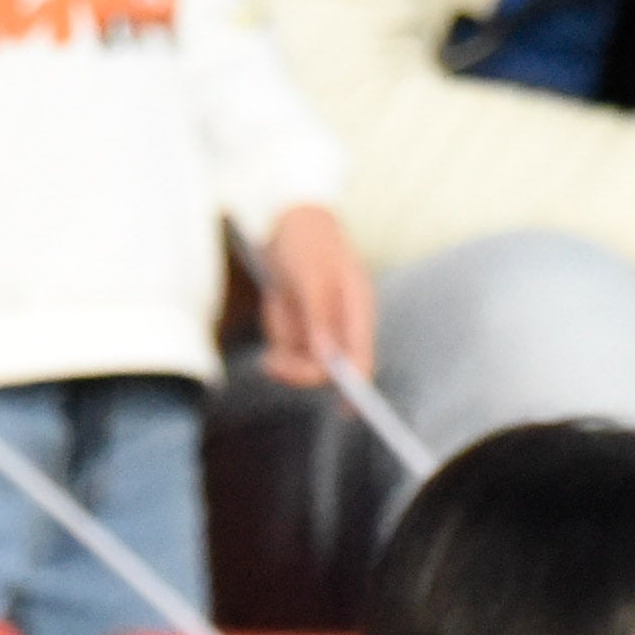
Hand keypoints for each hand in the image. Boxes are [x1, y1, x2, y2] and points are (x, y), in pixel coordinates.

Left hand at [249, 207, 378, 387]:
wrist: (285, 224)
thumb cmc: (307, 242)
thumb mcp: (311, 274)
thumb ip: (320, 314)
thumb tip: (327, 355)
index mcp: (357, 309)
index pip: (363, 358)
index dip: (358, 386)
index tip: (348, 410)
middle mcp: (343, 325)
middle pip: (331, 371)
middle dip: (302, 373)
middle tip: (273, 364)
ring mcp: (321, 330)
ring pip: (306, 367)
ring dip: (286, 362)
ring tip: (271, 343)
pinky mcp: (299, 331)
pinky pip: (289, 356)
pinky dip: (277, 353)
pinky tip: (271, 334)